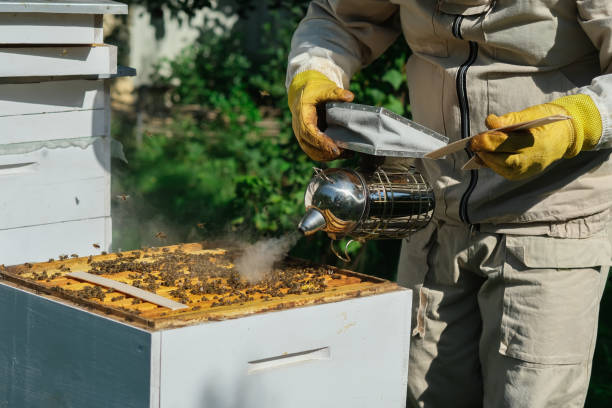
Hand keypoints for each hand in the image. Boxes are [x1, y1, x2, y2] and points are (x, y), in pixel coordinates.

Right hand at [288, 70, 353, 160]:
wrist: (303, 92)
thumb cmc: (313, 90)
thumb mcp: (324, 88)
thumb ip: (336, 93)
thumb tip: (350, 97)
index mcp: (302, 115)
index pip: (309, 133)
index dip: (322, 143)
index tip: (335, 149)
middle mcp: (299, 128)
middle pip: (310, 146)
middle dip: (327, 152)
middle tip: (344, 152)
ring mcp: (302, 135)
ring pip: (312, 152)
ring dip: (327, 156)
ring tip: (345, 153)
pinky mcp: (308, 139)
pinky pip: (315, 152)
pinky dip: (327, 156)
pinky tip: (341, 154)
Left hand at [470, 94, 601, 179]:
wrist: (566, 135)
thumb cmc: (546, 121)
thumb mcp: (531, 114)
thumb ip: (510, 119)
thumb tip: (490, 122)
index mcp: (537, 141)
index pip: (507, 144)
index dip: (488, 141)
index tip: (475, 137)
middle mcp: (534, 159)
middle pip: (503, 160)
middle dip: (485, 152)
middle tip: (473, 143)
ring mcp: (530, 169)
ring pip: (502, 169)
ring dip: (487, 159)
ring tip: (478, 149)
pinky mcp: (525, 174)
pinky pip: (505, 172)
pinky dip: (493, 164)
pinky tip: (486, 156)